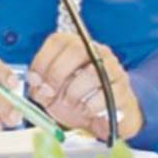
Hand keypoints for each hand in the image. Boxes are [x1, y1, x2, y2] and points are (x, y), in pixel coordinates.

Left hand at [27, 32, 142, 140]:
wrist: (104, 116)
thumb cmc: (75, 98)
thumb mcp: (53, 91)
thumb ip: (40, 86)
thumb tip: (37, 84)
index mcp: (75, 46)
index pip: (57, 41)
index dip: (42, 61)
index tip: (35, 81)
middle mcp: (95, 51)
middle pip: (76, 49)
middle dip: (56, 74)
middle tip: (48, 93)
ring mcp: (112, 68)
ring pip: (91, 72)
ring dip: (73, 92)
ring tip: (69, 102)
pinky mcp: (123, 89)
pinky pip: (106, 95)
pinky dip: (90, 106)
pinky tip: (85, 110)